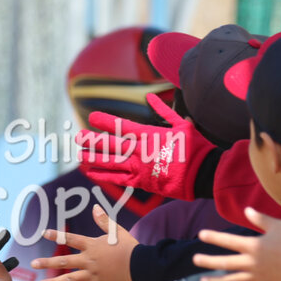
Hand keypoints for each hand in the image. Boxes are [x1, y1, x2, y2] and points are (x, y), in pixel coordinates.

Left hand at [30, 205, 136, 280]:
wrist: (142, 264)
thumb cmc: (129, 246)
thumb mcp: (117, 231)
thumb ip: (103, 221)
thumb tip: (95, 207)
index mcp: (92, 245)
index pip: (71, 239)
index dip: (57, 235)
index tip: (44, 233)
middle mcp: (89, 260)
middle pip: (64, 261)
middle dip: (47, 262)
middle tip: (33, 264)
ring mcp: (93, 274)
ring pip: (70, 278)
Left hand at [78, 93, 215, 199]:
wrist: (202, 173)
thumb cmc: (194, 147)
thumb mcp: (181, 123)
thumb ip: (163, 111)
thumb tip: (150, 97)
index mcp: (149, 135)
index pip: (122, 126)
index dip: (105, 122)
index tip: (92, 117)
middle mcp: (140, 151)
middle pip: (111, 144)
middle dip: (93, 140)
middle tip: (78, 136)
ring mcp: (139, 167)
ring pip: (111, 162)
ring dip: (94, 158)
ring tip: (79, 155)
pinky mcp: (141, 182)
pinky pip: (118, 179)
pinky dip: (104, 176)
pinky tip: (91, 173)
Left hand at [193, 207, 280, 280]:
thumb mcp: (276, 226)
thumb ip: (259, 219)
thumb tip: (246, 210)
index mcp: (253, 246)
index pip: (228, 241)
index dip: (214, 237)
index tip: (201, 235)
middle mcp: (252, 262)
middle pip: (225, 263)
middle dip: (208, 262)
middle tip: (195, 260)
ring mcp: (257, 276)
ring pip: (232, 280)